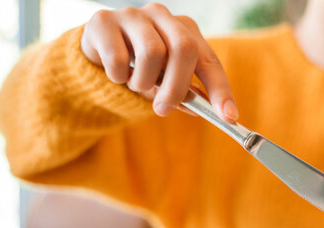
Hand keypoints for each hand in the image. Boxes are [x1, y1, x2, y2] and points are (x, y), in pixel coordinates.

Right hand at [80, 3, 238, 120]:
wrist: (95, 52)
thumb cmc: (139, 68)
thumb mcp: (165, 83)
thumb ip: (186, 95)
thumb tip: (209, 112)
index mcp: (184, 29)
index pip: (209, 60)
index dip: (220, 90)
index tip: (229, 117)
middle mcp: (163, 16)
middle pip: (183, 48)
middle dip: (177, 87)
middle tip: (164, 109)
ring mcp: (133, 15)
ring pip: (151, 53)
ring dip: (143, 82)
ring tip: (136, 84)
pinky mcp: (104, 21)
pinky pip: (118, 59)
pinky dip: (118, 77)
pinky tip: (116, 74)